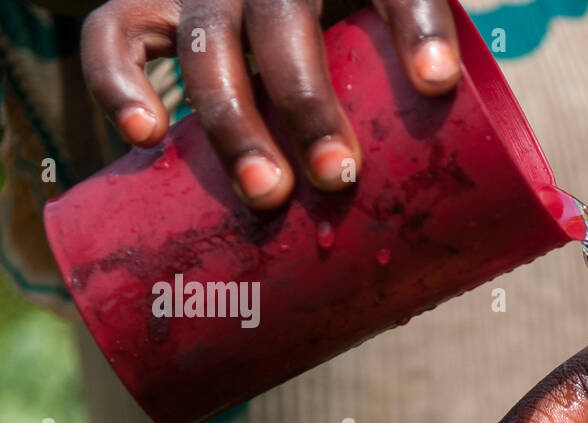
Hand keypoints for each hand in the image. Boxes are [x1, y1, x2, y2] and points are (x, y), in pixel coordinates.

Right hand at [81, 0, 460, 207]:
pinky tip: (145, 137)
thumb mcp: (386, 56)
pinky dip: (118, 83)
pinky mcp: (147, 1)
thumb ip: (412, 106)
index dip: (418, 25)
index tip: (438, 84)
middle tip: (336, 177)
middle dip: (308, 106)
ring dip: (234, 124)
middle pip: (284, 23)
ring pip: (207, 44)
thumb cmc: (352, 51)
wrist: (274, 5)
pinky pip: (113, 32)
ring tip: (268, 194)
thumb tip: (463, 224)